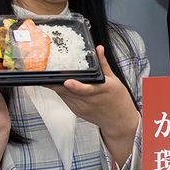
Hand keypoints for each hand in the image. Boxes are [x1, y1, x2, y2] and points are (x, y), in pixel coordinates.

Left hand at [54, 45, 140, 161]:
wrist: (119, 121)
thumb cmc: (118, 100)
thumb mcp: (114, 79)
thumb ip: (104, 64)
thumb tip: (99, 49)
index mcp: (101, 90)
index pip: (86, 89)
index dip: (75, 86)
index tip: (67, 81)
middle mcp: (90, 101)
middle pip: (69, 91)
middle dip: (58, 82)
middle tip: (50, 72)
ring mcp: (82, 108)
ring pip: (64, 95)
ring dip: (57, 86)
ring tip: (51, 76)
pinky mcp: (77, 112)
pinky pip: (65, 100)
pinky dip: (62, 92)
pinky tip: (60, 86)